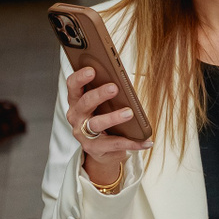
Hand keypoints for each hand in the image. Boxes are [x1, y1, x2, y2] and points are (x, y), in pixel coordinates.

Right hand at [65, 66, 150, 187]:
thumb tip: (122, 79)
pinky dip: (133, 143)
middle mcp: (76, 116)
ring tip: (130, 112)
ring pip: (97, 124)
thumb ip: (105, 91)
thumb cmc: (102, 117)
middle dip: (99, 94)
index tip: (92, 70)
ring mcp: (83, 134)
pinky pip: (115, 144)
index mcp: (76, 101)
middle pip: (85, 103)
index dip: (80, 77)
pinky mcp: (94, 148)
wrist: (101, 149)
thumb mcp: (101, 104)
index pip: (73, 86)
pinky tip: (146, 141)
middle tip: (114, 87)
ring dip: (114, 117)